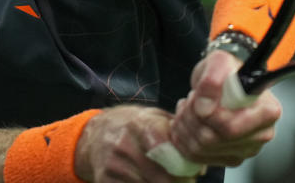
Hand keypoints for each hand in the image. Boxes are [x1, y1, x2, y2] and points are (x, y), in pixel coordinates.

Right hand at [74, 105, 201, 182]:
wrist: (96, 133)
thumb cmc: (133, 126)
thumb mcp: (153, 118)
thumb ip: (177, 135)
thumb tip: (199, 163)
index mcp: (139, 124)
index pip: (164, 149)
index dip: (182, 165)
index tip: (192, 171)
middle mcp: (124, 144)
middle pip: (160, 177)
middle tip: (187, 181)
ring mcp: (113, 164)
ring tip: (173, 181)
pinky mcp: (104, 179)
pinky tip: (151, 181)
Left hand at [169, 51, 281, 166]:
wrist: (224, 80)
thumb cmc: (228, 71)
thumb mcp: (219, 61)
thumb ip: (212, 79)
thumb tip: (204, 107)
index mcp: (267, 111)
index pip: (230, 128)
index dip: (206, 116)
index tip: (197, 97)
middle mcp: (261, 134)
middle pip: (213, 140)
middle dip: (191, 117)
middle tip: (190, 100)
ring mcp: (246, 149)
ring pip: (202, 149)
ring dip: (184, 126)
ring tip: (187, 108)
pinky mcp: (231, 157)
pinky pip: (198, 156)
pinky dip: (184, 139)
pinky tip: (187, 122)